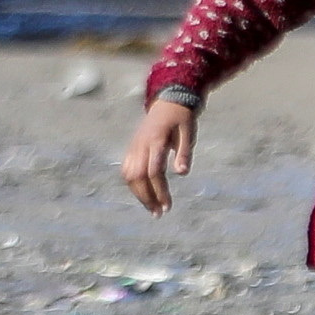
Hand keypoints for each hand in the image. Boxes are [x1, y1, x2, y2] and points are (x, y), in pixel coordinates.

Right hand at [119, 94, 197, 214]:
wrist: (168, 101)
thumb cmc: (181, 118)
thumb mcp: (188, 132)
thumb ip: (184, 152)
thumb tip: (182, 173)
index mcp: (156, 140)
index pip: (154, 171)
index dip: (160, 191)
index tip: (168, 206)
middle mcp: (141, 144)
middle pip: (137, 177)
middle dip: (147, 198)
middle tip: (158, 213)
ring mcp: (134, 146)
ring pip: (129, 175)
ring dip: (138, 194)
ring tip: (152, 208)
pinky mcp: (131, 148)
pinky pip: (126, 170)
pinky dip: (133, 185)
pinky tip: (144, 195)